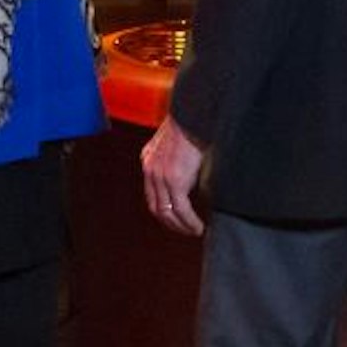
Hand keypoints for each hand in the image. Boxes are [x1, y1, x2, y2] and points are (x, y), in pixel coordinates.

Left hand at [142, 116, 205, 236]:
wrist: (192, 115)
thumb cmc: (189, 123)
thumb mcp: (175, 142)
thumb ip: (175, 158)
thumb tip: (188, 171)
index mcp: (148, 160)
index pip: (151, 194)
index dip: (163, 210)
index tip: (175, 219)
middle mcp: (150, 170)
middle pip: (156, 207)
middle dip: (170, 223)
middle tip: (185, 230)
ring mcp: (161, 177)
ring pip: (167, 212)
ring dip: (180, 226)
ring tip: (193, 231)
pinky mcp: (175, 180)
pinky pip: (181, 209)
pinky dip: (189, 222)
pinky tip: (198, 227)